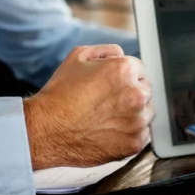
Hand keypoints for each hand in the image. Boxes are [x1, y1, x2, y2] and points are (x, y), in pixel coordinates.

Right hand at [23, 44, 152, 169]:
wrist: (47, 129)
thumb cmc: (60, 94)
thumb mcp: (78, 56)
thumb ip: (106, 51)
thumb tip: (121, 55)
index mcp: (124, 70)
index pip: (140, 69)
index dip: (125, 76)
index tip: (113, 86)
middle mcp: (136, 95)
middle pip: (146, 90)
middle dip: (131, 94)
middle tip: (108, 102)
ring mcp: (137, 121)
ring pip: (146, 113)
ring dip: (134, 113)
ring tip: (108, 117)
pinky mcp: (134, 144)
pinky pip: (142, 135)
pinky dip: (131, 133)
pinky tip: (111, 130)